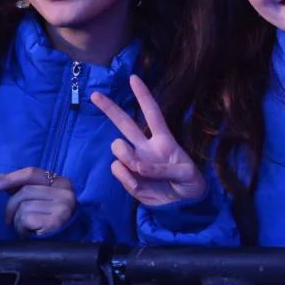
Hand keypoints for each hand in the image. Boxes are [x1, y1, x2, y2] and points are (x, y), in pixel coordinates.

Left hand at [0, 167, 76, 237]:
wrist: (67, 242)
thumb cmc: (50, 219)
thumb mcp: (41, 199)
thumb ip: (23, 187)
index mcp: (61, 182)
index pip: (31, 173)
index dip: (11, 178)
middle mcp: (65, 192)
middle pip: (25, 191)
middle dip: (12, 206)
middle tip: (10, 219)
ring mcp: (62, 206)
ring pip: (24, 206)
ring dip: (17, 221)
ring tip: (25, 228)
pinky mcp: (56, 221)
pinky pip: (26, 219)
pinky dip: (21, 228)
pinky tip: (28, 233)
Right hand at [91, 74, 206, 206]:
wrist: (182, 207)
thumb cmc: (189, 183)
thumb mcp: (186, 174)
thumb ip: (163, 168)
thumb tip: (137, 166)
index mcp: (163, 139)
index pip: (152, 113)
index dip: (143, 96)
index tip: (133, 78)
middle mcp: (146, 146)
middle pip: (125, 122)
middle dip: (109, 108)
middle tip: (95, 95)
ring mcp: (135, 160)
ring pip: (118, 147)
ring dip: (126, 156)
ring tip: (139, 170)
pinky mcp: (127, 176)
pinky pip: (118, 170)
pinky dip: (126, 178)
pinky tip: (138, 185)